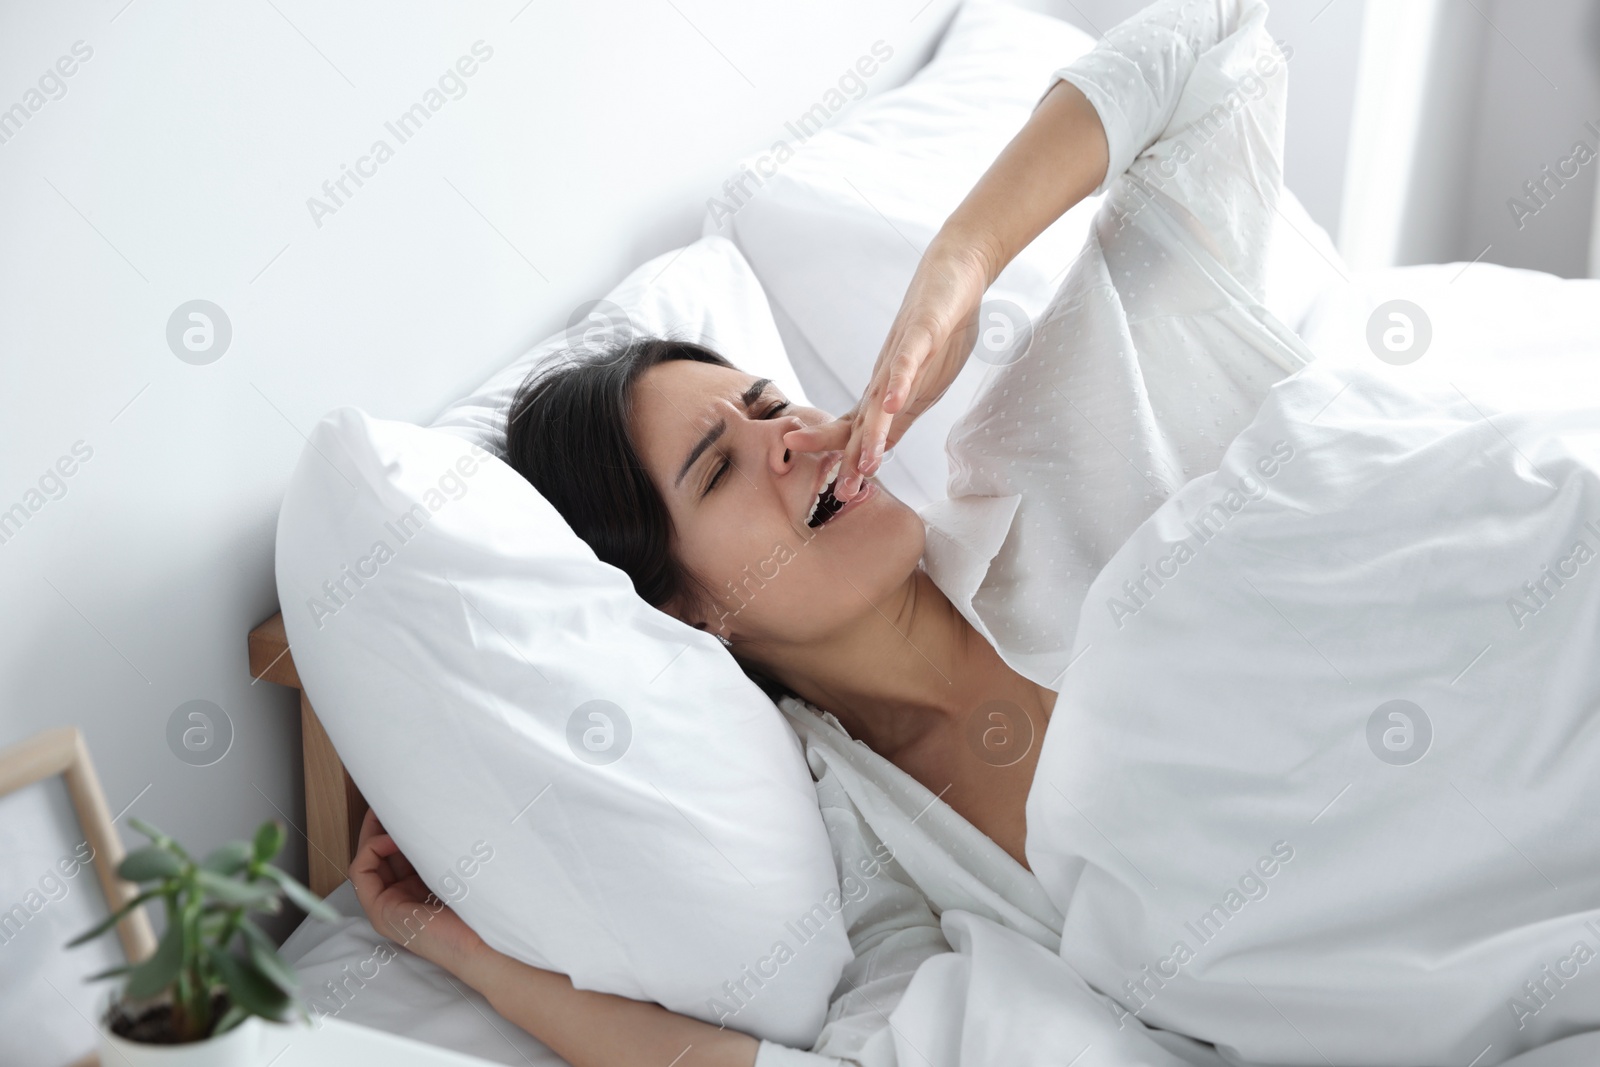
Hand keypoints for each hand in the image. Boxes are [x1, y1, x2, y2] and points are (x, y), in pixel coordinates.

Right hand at [349, 808, 486, 975]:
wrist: (486, 940)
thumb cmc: (481, 903)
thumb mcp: (456, 864)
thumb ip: (441, 846)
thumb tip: (436, 812)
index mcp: (421, 886)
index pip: (398, 851)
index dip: (395, 826)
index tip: (401, 801)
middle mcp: (403, 895)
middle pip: (381, 854)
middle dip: (381, 825)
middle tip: (386, 799)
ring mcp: (390, 906)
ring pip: (369, 859)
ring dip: (375, 833)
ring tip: (389, 814)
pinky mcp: (381, 913)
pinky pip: (360, 873)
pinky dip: (370, 850)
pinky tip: (390, 839)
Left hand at [784, 236, 994, 498]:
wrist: (954, 271)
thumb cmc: (940, 324)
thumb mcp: (924, 377)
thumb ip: (906, 405)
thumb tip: (891, 434)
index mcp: (889, 391)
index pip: (864, 431)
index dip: (852, 461)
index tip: (844, 495)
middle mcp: (887, 377)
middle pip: (862, 422)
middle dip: (849, 457)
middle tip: (839, 492)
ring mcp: (902, 355)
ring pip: (881, 400)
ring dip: (873, 433)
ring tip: (866, 462)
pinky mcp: (922, 332)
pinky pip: (908, 360)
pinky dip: (899, 382)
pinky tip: (892, 403)